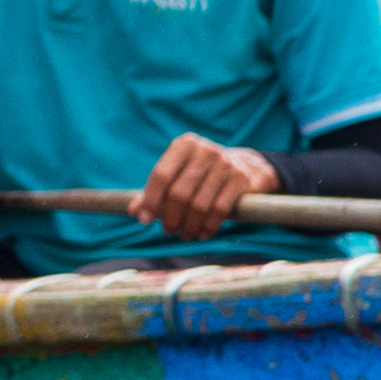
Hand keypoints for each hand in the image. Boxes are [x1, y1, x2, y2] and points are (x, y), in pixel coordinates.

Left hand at [135, 135, 274, 233]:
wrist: (247, 168)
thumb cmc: (203, 175)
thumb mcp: (179, 176)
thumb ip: (155, 192)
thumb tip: (134, 211)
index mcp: (184, 145)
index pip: (161, 175)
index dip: (150, 200)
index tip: (145, 220)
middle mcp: (205, 150)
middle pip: (179, 193)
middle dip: (171, 218)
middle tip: (170, 231)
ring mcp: (225, 163)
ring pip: (198, 205)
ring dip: (189, 226)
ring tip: (185, 234)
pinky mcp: (241, 179)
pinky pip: (219, 210)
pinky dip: (208, 226)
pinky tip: (203, 234)